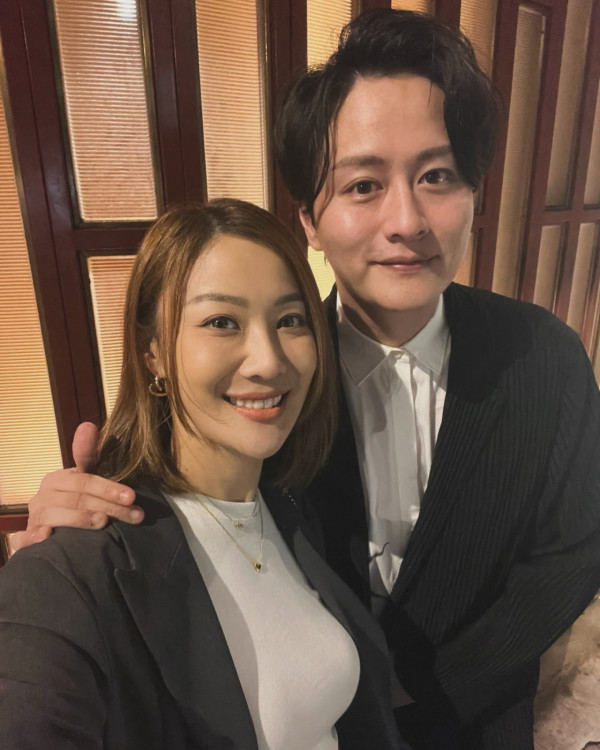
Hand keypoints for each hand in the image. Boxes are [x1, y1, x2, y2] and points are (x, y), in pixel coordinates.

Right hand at [10, 422, 143, 551]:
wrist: (55, 531)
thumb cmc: (77, 501)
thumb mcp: (87, 479)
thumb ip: (89, 455)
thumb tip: (88, 425)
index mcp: (57, 479)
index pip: (84, 480)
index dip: (108, 487)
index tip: (130, 496)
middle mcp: (43, 496)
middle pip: (77, 499)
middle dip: (109, 507)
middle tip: (135, 514)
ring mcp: (34, 517)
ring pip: (55, 516)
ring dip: (80, 519)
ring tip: (103, 522)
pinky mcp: (26, 538)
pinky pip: (24, 538)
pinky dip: (34, 537)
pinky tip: (48, 537)